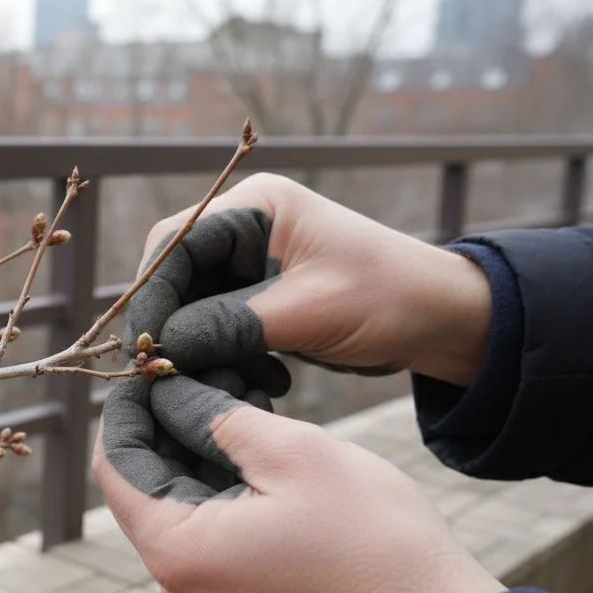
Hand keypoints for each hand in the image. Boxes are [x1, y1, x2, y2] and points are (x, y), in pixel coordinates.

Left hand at [94, 376, 505, 592]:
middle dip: (166, 423)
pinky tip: (255, 443)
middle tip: (200, 365)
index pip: (115, 464)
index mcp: (178, 552)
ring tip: (234, 394)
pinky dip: (222, 485)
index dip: (128, 404)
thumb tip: (172, 393)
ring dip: (197, 451)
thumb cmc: (377, 544)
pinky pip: (212, 532)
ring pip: (181, 506)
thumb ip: (216, 417)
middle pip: (145, 486)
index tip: (152, 359)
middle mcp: (179, 586)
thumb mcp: (294, 454)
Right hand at [123, 173, 492, 387]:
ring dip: (202, 351)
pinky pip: (217, 327)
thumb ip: (231, 325)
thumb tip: (164, 349)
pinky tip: (260, 383)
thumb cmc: (389, 299)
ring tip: (232, 385)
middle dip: (174, 328)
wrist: (445, 321)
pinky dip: (226, 359)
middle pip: (175, 277)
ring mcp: (251, 264)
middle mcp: (245, 228)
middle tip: (170, 376)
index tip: (147, 348)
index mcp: (256, 207)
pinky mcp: (259, 298)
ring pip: (192, 308)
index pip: (174, 244)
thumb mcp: (308, 312)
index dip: (153, 295)